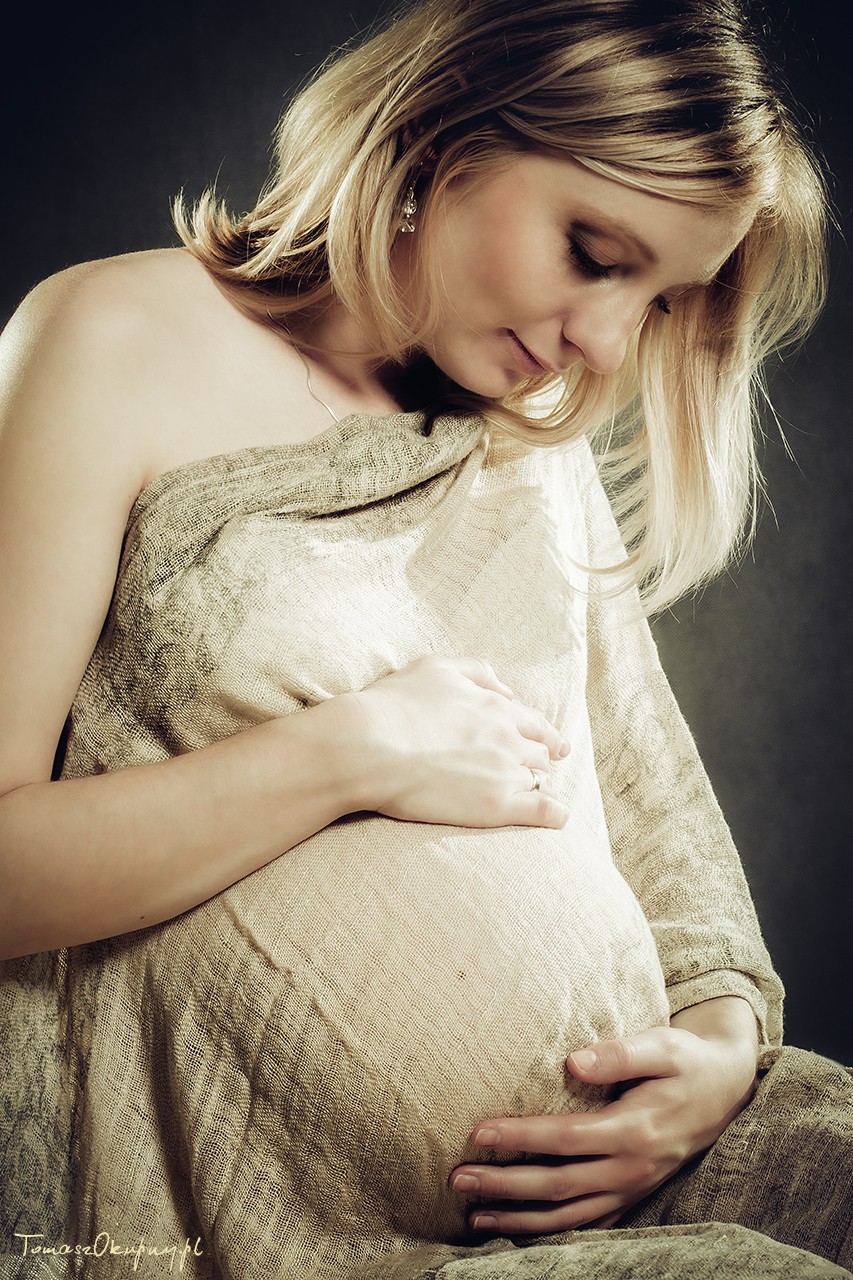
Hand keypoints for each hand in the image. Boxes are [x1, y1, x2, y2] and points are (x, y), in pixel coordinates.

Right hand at [339, 655, 569, 828]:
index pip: (533, 722)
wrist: (368, 745)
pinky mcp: (496, 805)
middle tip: (539, 767)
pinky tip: (559, 816)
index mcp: (495, 706)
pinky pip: (542, 810)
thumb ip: (477, 672)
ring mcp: (504, 771)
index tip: (551, 743)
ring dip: (538, 782)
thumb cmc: (393, 705)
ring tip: (534, 791)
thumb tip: (506, 690)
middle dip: (540, 758)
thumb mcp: (437, 668)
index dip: (542, 733)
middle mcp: (508, 737)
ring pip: (539, 779)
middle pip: (540, 752)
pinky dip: (555, 813)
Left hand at [449, 998, 758, 1233]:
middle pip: (557, 1185)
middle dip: (504, 1184)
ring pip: (568, 1216)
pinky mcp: (632, 1195)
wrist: (726, 1088)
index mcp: (635, 1130)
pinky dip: (550, 1232)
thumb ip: (619, 1054)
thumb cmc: (687, 1062)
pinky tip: (517, 1229)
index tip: (479, 1133)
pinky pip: (587, 1223)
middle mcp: (632, 1168)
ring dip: (519, 1219)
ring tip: (474, 1215)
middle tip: (458, 1177)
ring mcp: (633, 1187)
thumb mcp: (662, 1046)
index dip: (521, 1137)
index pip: (565, 1138)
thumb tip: (573, 1062)